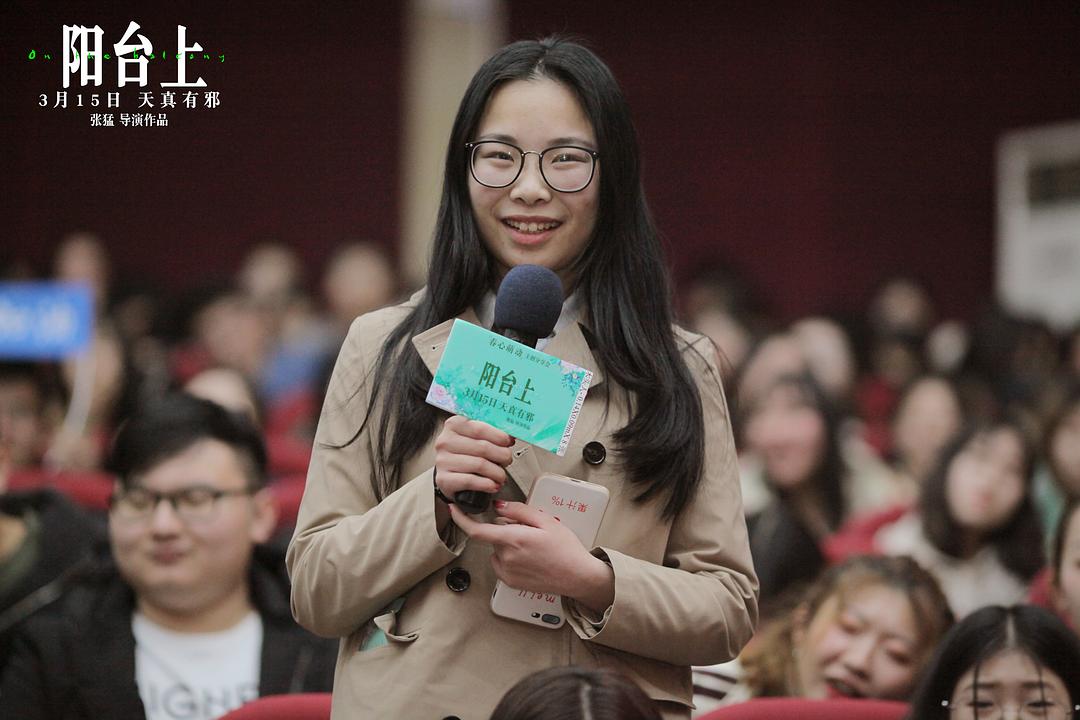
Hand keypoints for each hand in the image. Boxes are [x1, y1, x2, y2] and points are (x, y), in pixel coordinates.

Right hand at [433, 416, 513, 500]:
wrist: (449, 474)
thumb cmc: (465, 454)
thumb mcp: (475, 438)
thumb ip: (491, 433)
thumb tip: (511, 435)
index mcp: (454, 425)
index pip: (480, 428)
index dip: (499, 436)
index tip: (509, 442)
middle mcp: (445, 441)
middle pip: (483, 447)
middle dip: (502, 455)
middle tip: (507, 460)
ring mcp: (443, 461)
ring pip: (479, 464)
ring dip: (497, 472)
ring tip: (502, 475)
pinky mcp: (444, 479)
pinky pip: (470, 481)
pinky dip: (487, 484)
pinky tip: (493, 485)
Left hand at [449, 501, 614, 612]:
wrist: (577, 577)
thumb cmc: (566, 550)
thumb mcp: (546, 521)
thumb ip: (519, 511)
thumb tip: (500, 506)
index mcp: (513, 540)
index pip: (477, 531)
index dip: (462, 520)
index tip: (454, 510)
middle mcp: (506, 557)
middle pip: (493, 536)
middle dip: (505, 529)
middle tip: (528, 531)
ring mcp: (507, 572)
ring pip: (498, 550)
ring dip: (508, 544)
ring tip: (533, 547)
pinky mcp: (510, 582)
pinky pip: (502, 563)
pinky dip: (510, 557)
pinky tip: (529, 558)